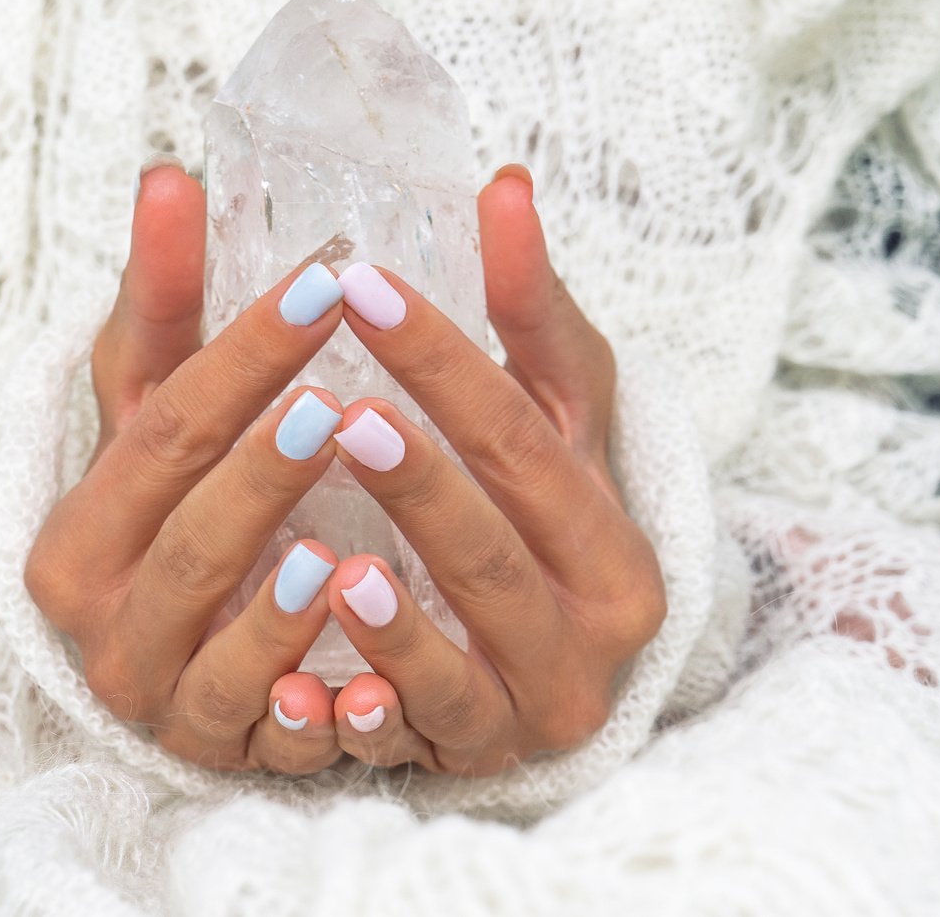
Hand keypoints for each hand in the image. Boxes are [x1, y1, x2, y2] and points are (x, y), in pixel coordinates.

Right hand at [24, 161, 355, 772]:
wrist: (178, 653)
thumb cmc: (181, 504)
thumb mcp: (162, 406)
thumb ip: (164, 305)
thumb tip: (170, 177)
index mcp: (81, 520)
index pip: (165, 419)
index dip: (245, 353)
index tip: (325, 283)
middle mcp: (97, 610)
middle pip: (192, 523)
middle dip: (267, 461)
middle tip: (343, 397)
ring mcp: (152, 690)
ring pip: (217, 632)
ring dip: (279, 587)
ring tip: (341, 538)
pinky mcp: (211, 751)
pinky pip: (258, 722)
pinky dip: (299, 686)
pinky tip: (352, 644)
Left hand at [320, 166, 666, 775]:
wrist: (557, 662)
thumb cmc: (543, 511)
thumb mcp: (555, 415)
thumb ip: (530, 313)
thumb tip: (504, 188)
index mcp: (613, 525)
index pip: (523, 430)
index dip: (443, 359)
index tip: (361, 286)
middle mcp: (601, 618)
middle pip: (499, 534)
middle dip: (419, 472)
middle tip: (335, 408)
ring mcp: (546, 696)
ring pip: (468, 639)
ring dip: (400, 585)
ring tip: (326, 542)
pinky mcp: (486, 751)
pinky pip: (430, 718)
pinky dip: (383, 679)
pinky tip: (329, 631)